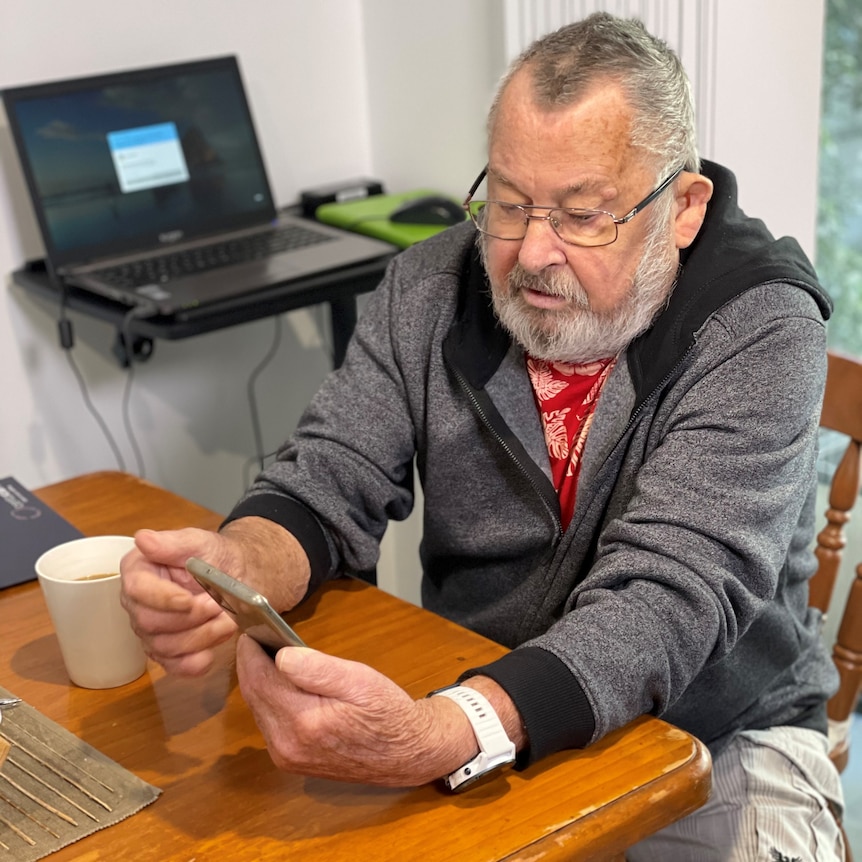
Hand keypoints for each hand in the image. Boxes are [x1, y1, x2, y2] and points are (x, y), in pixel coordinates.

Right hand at [121, 517, 311, 676]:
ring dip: (201, 636)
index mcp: (140, 570)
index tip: (189, 599)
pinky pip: (174, 667)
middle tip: (218, 605)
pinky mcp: (168, 652)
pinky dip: (193, 664)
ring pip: (165, 647)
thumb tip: (143, 539)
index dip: (163, 598)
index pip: (136, 589)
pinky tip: (210, 654)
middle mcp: (138, 603)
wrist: (237, 577)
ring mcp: (151, 631)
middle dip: (190, 618)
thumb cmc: (215, 556)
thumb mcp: (200, 541)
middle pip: (149, 623)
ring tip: (227, 620)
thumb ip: (173, 542)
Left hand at [235, 636, 478, 786]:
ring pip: (259, 710)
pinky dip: (269, 699)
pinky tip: (280, 682)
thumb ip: (318, 668)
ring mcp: (286, 757)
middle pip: (254, 696)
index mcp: (303, 722)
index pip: (260, 681)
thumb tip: (280, 655)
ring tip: (265, 654)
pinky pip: (269, 723)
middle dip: (251, 665)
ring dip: (259, 682)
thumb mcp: (359, 680)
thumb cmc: (386, 711)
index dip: (250, 653)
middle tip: (255, 637)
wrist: (405, 754)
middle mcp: (286, 745)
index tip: (250, 630)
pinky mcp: (290, 761)